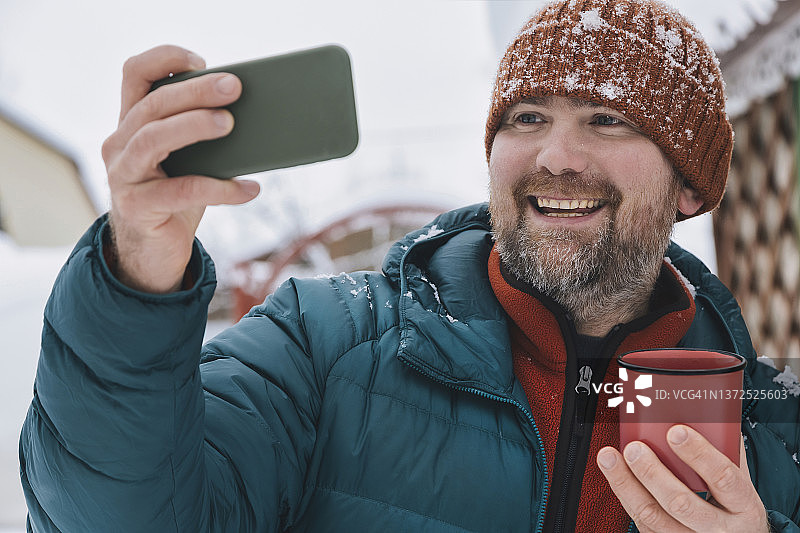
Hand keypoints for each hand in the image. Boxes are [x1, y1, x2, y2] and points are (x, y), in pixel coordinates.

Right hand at [102, 45, 259, 292]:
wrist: (152, 255)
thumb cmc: (175, 201)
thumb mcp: (185, 162)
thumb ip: (200, 136)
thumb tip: (253, 113)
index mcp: (131, 125)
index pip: (135, 75)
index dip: (164, 59)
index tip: (200, 60)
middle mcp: (119, 145)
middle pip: (152, 104)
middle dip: (195, 90)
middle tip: (233, 87)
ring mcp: (123, 176)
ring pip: (153, 138)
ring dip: (194, 125)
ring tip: (231, 124)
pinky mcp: (137, 208)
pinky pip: (181, 191)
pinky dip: (219, 189)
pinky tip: (249, 189)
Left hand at [597, 425, 768, 531]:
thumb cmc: (736, 507)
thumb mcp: (741, 482)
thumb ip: (726, 451)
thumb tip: (706, 413)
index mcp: (744, 506)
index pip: (724, 478)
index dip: (699, 454)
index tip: (676, 431)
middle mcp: (719, 529)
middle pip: (681, 503)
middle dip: (653, 473)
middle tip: (634, 448)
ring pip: (653, 516)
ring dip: (626, 484)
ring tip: (610, 458)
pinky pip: (643, 522)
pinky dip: (625, 495)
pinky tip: (615, 475)